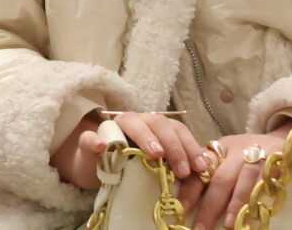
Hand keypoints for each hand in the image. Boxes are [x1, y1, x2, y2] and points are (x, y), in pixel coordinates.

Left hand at [52, 110, 202, 191]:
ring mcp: (159, 129)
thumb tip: (98, 143)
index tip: (155, 154)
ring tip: (198, 168)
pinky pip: (187, 140)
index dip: (146, 136)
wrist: (102, 166)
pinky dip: (196, 152)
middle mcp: (142, 121)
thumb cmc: (96, 161)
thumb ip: (88, 146)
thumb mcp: (87, 156)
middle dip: (172, 145)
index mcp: (121, 122)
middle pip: (160, 124)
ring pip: (177, 130)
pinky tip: (204, 166)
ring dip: (189, 148)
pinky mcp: (173, 140)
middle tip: (181, 169)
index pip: (134, 123)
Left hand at [181, 130, 288, 229]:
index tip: (181, 207)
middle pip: (221, 179)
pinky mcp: (278, 165)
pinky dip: (259, 199)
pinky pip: (267, 184)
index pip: (201, 169)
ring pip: (244, 181)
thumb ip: (210, 167)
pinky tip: (254, 214)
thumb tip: (185, 192)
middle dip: (210, 206)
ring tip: (229, 225)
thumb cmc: (248, 151)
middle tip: (200, 228)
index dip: (190, 190)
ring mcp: (259, 158)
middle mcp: (237, 153)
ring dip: (236, 204)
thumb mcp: (227, 152)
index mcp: (219, 150)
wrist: (282, 139)